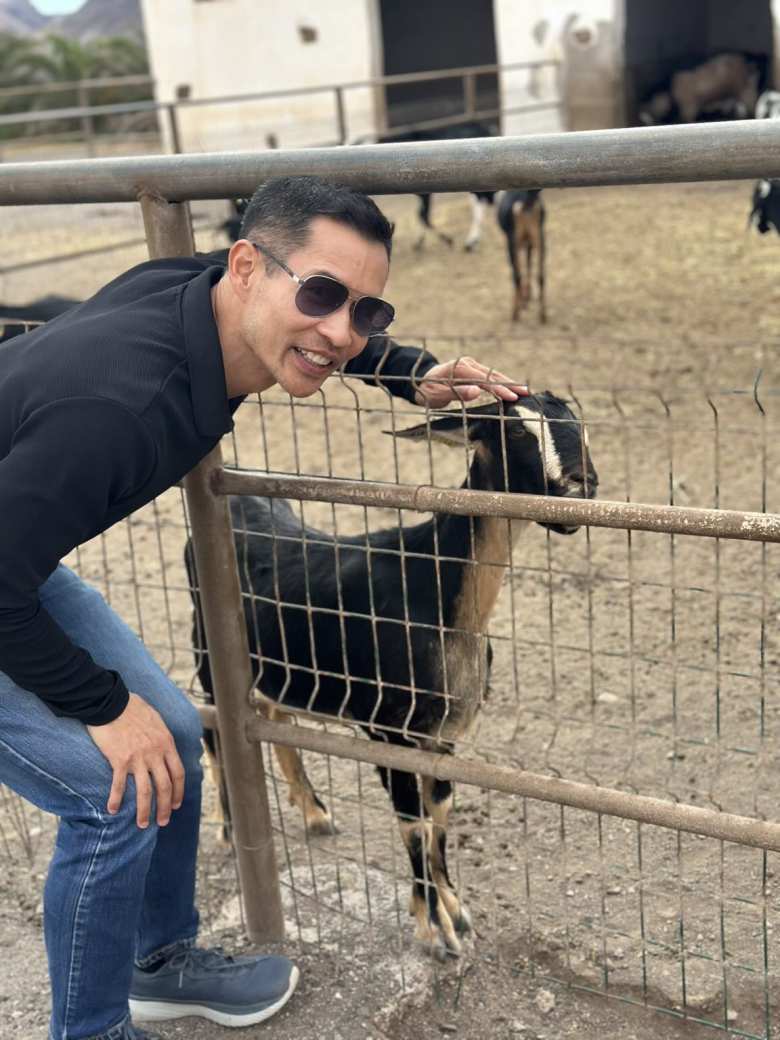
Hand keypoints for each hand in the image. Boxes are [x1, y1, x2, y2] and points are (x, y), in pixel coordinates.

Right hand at [87, 692, 184, 828]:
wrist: (111, 702)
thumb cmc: (132, 707)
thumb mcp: (156, 719)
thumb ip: (161, 737)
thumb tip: (164, 746)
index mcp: (166, 743)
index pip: (178, 773)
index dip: (178, 792)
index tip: (176, 804)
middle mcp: (155, 753)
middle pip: (165, 787)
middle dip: (165, 808)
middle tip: (162, 822)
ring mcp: (138, 758)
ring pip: (145, 791)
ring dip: (144, 811)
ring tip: (142, 825)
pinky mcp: (119, 760)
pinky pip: (118, 785)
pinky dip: (115, 800)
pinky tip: (112, 810)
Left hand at [414, 357, 528, 407]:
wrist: (419, 382)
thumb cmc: (426, 391)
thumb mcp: (437, 395)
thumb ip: (456, 392)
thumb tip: (477, 392)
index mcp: (459, 368)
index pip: (484, 379)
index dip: (499, 389)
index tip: (512, 397)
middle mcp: (467, 364)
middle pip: (492, 375)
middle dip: (510, 384)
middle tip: (526, 393)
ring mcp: (471, 366)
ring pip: (493, 375)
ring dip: (509, 383)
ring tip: (525, 391)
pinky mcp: (472, 371)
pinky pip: (489, 377)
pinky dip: (501, 383)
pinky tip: (512, 389)